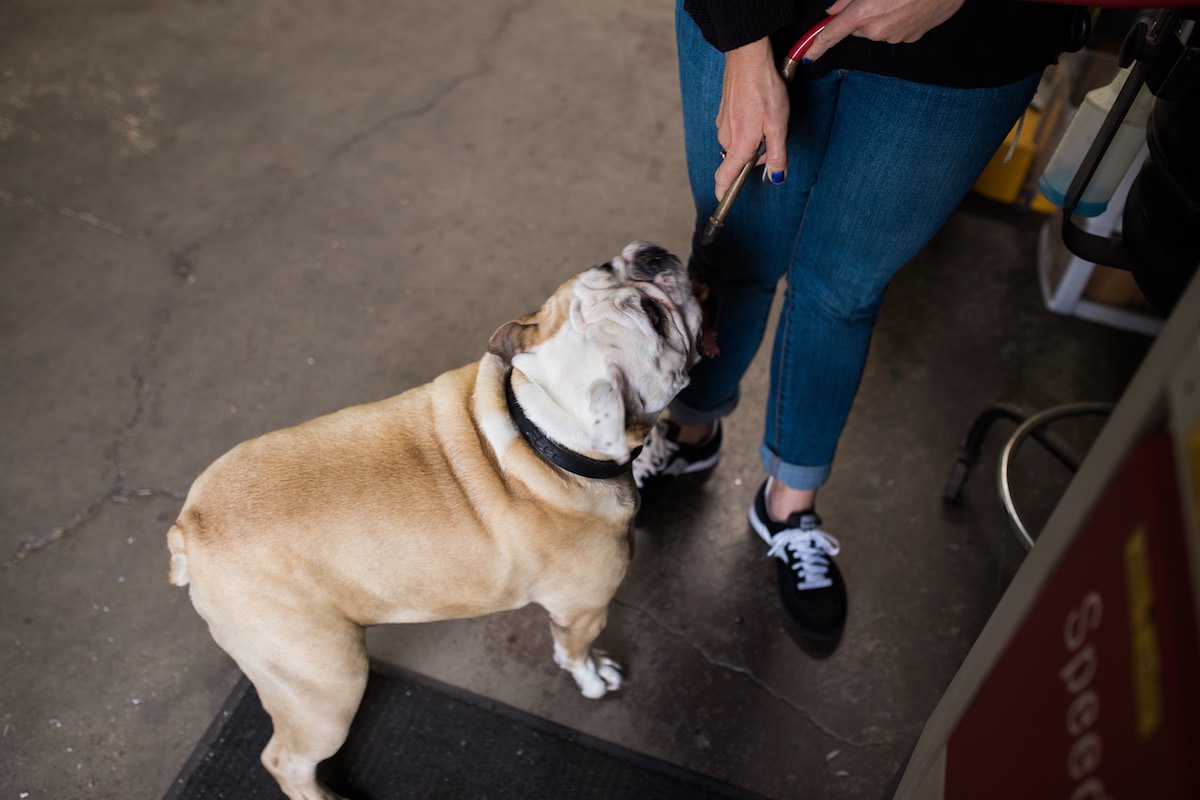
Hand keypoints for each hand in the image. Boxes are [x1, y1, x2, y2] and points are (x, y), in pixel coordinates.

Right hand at [713, 37, 789, 199]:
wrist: (748, 59)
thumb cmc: (765, 91)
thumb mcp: (779, 126)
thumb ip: (777, 156)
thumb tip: (776, 178)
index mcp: (739, 147)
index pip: (724, 179)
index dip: (724, 192)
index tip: (723, 201)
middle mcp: (726, 139)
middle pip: (738, 160)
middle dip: (755, 156)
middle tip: (773, 137)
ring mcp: (722, 125)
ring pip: (738, 143)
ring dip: (752, 139)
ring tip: (767, 117)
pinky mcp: (723, 112)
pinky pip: (735, 128)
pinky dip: (747, 125)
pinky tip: (757, 108)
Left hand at [804, 0, 964, 61]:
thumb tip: (834, 9)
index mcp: (863, 13)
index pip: (831, 35)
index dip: (816, 46)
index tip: (807, 56)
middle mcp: (877, 30)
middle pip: (856, 28)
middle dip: (859, 15)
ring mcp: (895, 36)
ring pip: (876, 30)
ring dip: (880, 16)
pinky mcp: (911, 38)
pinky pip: (894, 31)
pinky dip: (897, 20)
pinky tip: (910, 4)